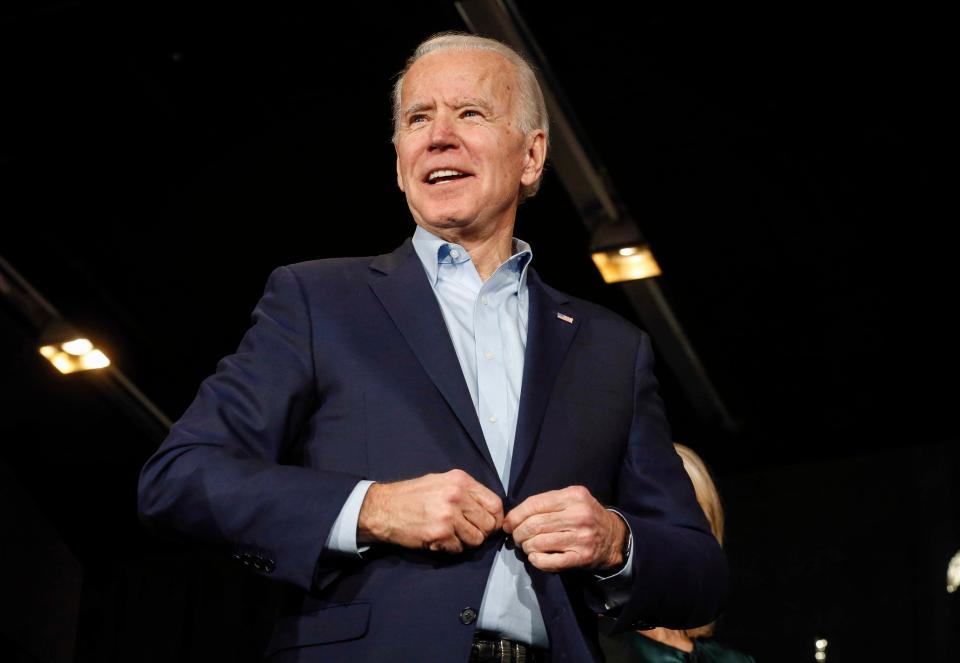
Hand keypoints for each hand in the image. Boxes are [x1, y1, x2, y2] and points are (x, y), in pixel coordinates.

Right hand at [357, 469, 503, 552]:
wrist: (383, 508)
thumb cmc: (412, 496)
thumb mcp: (441, 482)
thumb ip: (466, 492)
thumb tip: (489, 510)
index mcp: (460, 480)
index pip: (495, 503)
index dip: (495, 518)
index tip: (488, 524)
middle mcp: (456, 496)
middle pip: (489, 524)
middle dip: (481, 531)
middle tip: (466, 531)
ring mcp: (448, 516)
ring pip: (476, 539)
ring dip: (466, 541)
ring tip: (451, 534)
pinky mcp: (439, 534)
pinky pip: (459, 549)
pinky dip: (451, 548)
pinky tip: (439, 539)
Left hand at [503, 485, 626, 572]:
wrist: (614, 537)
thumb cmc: (585, 515)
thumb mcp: (571, 499)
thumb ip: (546, 503)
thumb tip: (513, 517)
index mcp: (573, 496)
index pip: (534, 504)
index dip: (515, 515)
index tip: (507, 523)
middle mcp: (578, 516)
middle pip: (534, 525)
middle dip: (518, 532)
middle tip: (515, 536)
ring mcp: (581, 538)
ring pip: (539, 543)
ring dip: (526, 546)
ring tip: (525, 545)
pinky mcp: (582, 557)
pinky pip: (549, 561)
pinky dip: (536, 560)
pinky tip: (534, 556)